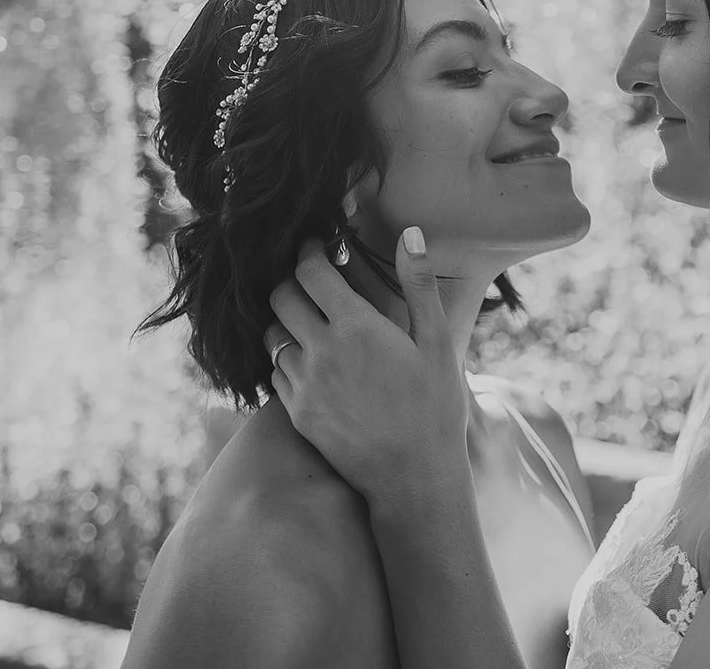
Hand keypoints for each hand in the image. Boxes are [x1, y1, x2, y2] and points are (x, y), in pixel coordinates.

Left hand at [265, 227, 470, 507]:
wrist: (413, 477)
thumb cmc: (434, 406)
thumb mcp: (437, 341)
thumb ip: (419, 284)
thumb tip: (410, 232)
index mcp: (356, 326)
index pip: (310, 271)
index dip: (309, 251)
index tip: (316, 245)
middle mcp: (321, 351)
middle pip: (281, 298)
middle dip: (292, 281)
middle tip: (311, 280)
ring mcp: (304, 384)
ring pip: (272, 336)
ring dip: (286, 321)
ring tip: (308, 320)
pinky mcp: (297, 414)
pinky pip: (276, 372)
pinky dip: (286, 359)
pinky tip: (310, 361)